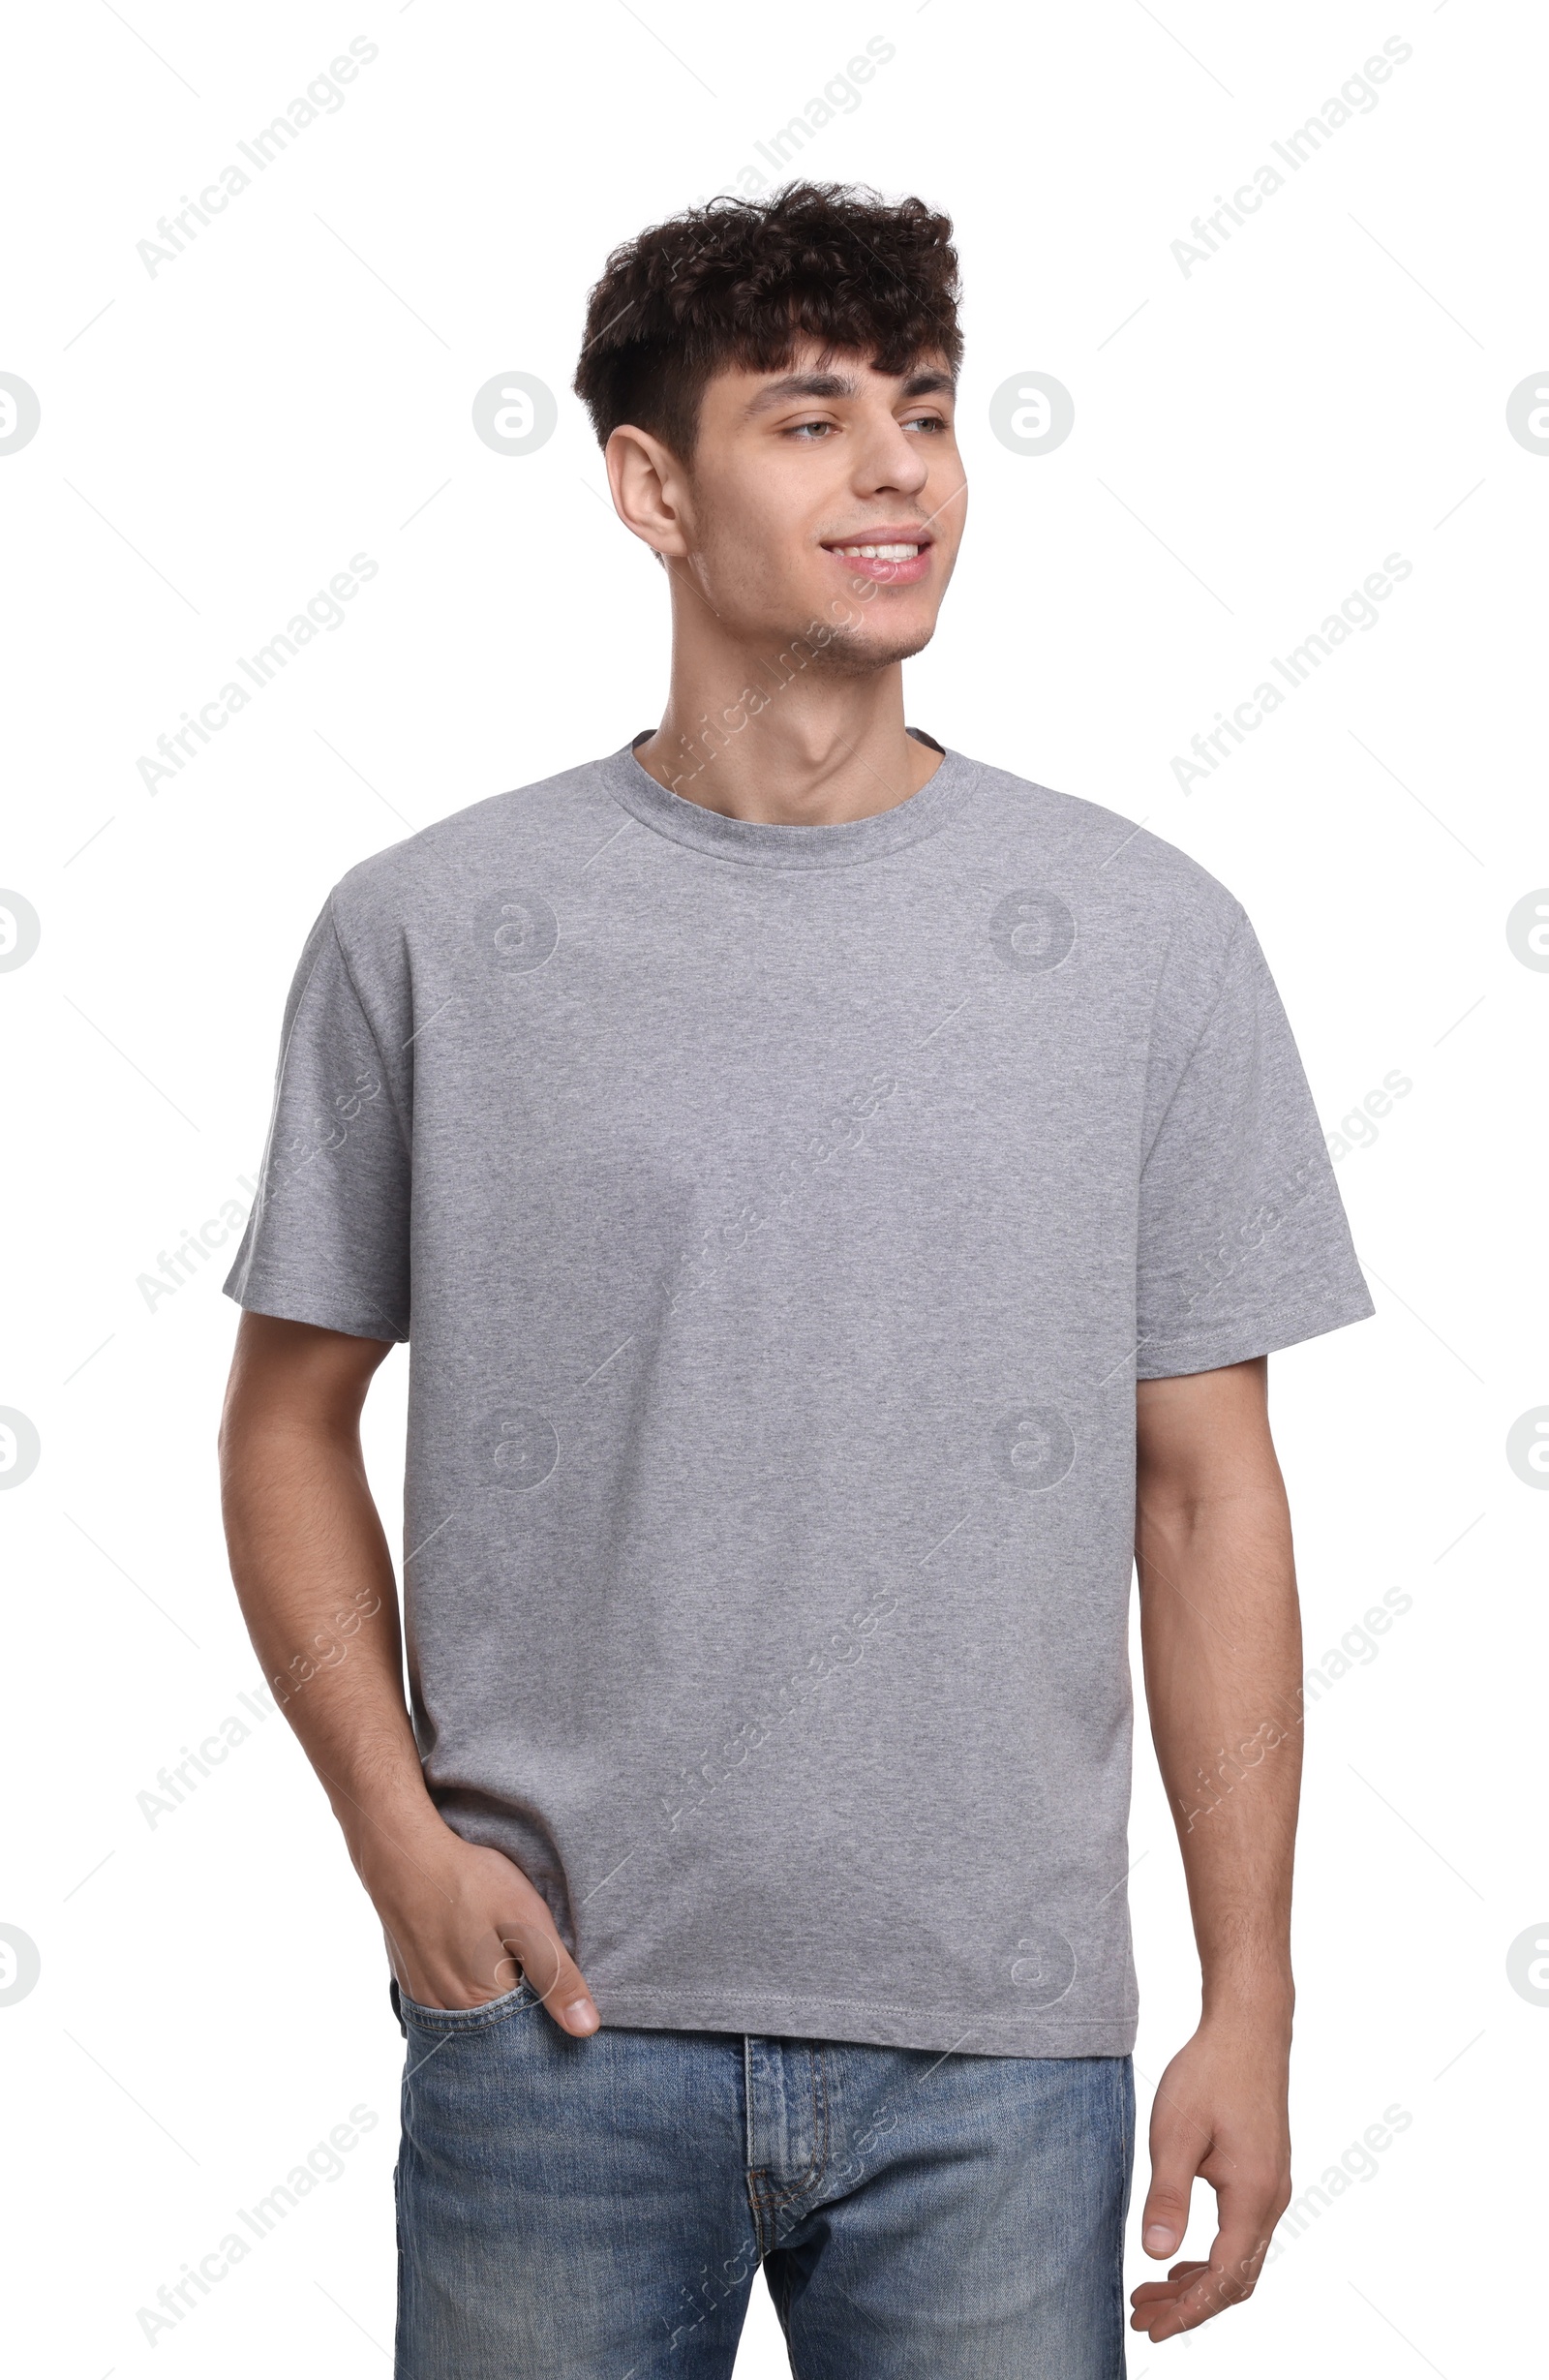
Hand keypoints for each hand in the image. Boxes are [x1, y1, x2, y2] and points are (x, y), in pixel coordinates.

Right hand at [361, 1822, 599, 2037]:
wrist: (403, 1854)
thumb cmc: (468, 1881)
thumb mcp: (525, 1920)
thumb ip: (555, 1975)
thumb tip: (587, 2029)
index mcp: (482, 2003)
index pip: (528, 2031)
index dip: (546, 2006)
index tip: (548, 1976)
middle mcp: (448, 2013)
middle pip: (497, 2028)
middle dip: (518, 2003)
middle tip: (520, 1956)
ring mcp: (424, 1999)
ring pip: (471, 2015)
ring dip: (489, 1996)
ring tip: (495, 1954)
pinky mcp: (410, 1982)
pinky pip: (444, 2001)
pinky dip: (463, 1986)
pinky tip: (469, 1954)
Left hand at [1129, 2016, 1291, 2342]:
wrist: (1249, 2030)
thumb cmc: (1210, 2074)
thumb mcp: (1175, 2133)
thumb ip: (1168, 2196)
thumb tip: (1155, 2255)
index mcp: (1252, 2196)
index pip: (1223, 2279)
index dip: (1187, 2312)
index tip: (1151, 2329)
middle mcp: (1271, 2200)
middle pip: (1236, 2280)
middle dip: (1190, 2306)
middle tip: (1142, 2317)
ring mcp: (1272, 2188)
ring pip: (1241, 2259)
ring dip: (1200, 2284)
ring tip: (1152, 2293)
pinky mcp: (1264, 2174)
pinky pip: (1244, 2236)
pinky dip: (1213, 2258)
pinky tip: (1180, 2257)